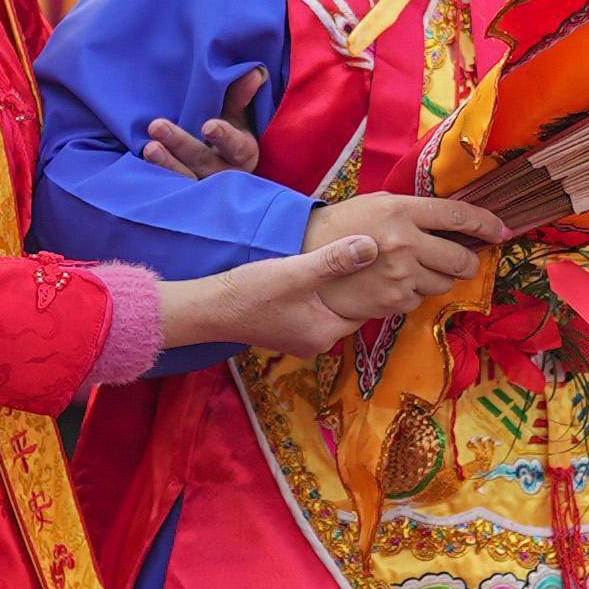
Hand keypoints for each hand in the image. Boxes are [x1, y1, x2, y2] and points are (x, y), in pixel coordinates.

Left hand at [142, 67, 267, 179]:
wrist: (212, 153)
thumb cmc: (228, 127)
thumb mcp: (236, 113)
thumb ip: (240, 96)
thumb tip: (253, 73)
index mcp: (244, 154)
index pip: (237, 148)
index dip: (224, 137)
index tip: (208, 126)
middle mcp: (225, 174)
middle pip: (204, 162)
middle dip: (181, 144)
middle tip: (157, 126)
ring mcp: (203, 186)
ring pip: (185, 178)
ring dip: (166, 163)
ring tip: (149, 147)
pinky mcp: (182, 193)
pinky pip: (169, 186)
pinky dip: (156, 173)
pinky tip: (142, 157)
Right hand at [154, 231, 394, 357]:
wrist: (207, 310)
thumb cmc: (251, 292)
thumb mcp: (297, 271)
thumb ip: (335, 260)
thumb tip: (373, 245)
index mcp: (326, 333)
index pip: (366, 308)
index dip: (373, 284)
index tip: (380, 260)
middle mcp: (316, 343)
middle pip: (349, 311)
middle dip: (355, 287)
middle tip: (365, 257)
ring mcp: (298, 340)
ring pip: (329, 311)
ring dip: (334, 291)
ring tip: (341, 262)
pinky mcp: (283, 331)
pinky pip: (312, 313)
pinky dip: (316, 296)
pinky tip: (311, 275)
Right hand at [304, 191, 502, 303]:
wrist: (301, 256)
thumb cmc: (342, 225)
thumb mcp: (378, 204)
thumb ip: (414, 212)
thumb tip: (454, 222)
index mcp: (401, 211)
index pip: (457, 215)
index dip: (485, 224)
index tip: (500, 230)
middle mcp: (405, 243)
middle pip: (460, 259)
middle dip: (468, 262)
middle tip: (463, 261)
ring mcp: (399, 275)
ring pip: (443, 284)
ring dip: (436, 279)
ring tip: (410, 270)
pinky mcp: (391, 302)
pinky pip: (419, 301)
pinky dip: (411, 295)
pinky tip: (390, 284)